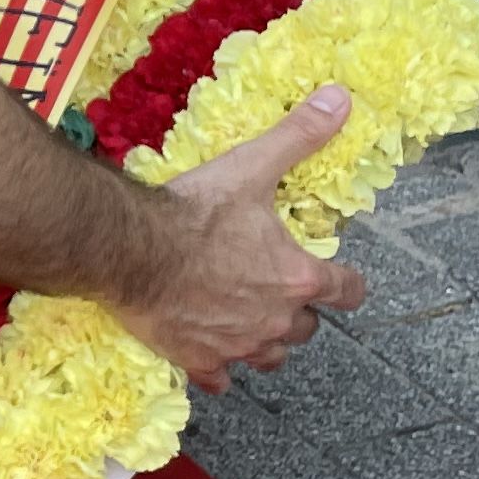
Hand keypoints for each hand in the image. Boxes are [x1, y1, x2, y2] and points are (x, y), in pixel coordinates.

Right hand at [114, 87, 367, 390]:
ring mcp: (236, 344)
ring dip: (268, 343)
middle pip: (307, 329)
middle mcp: (274, 319)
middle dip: (299, 312)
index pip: (346, 291)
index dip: (349, 285)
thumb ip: (299, 135)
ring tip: (254, 326)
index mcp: (296, 276)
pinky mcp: (198, 359)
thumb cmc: (192, 211)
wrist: (129, 248)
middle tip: (281, 292)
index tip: (344, 282)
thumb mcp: (251, 166)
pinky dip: (220, 369)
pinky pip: (221, 379)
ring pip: (271, 358)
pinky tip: (212, 356)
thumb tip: (341, 99)